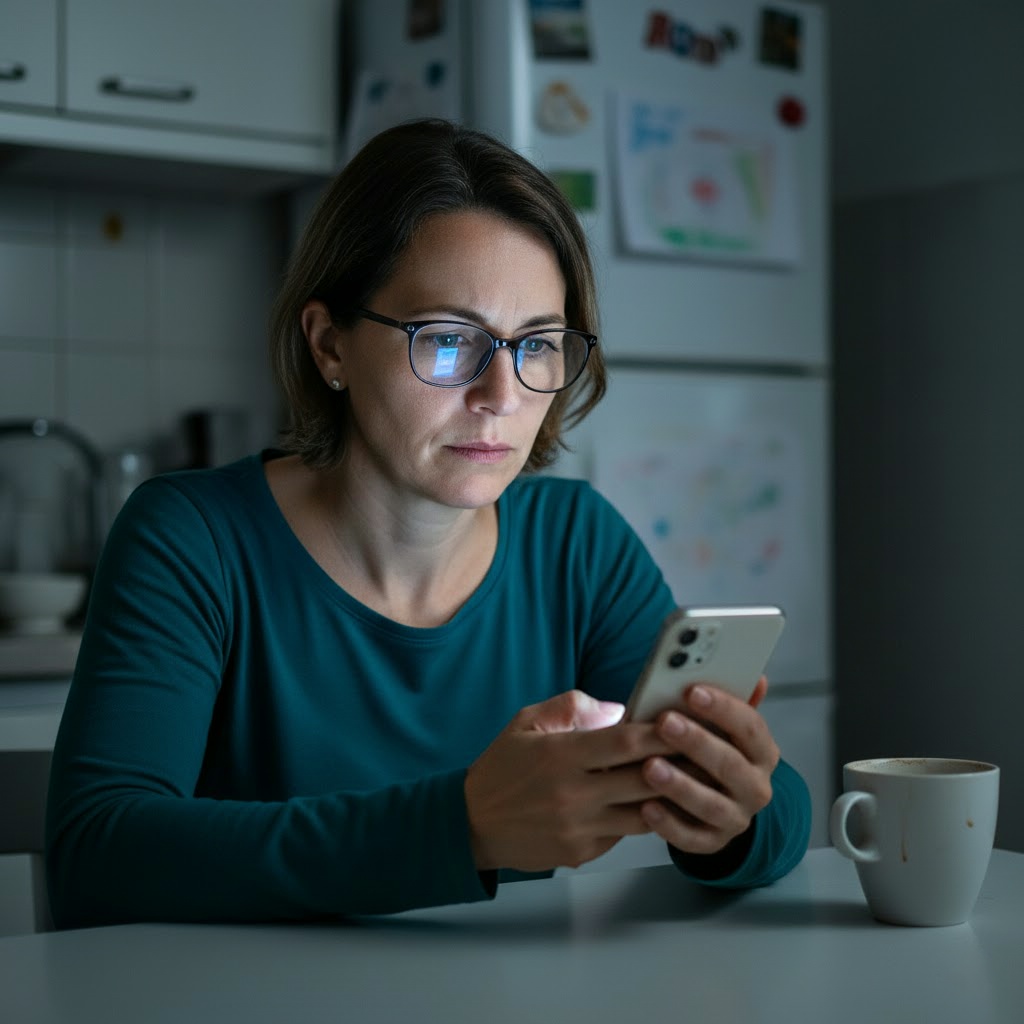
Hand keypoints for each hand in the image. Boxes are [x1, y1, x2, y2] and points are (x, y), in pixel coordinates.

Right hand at [464, 690, 674, 871]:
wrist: (472, 824)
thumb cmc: (501, 768)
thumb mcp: (525, 722)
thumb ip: (570, 708)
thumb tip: (616, 710)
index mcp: (559, 755)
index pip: (624, 743)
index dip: (661, 733)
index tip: (686, 722)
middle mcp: (572, 794)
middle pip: (643, 780)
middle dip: (680, 765)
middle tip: (707, 752)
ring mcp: (578, 828)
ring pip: (642, 814)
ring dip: (670, 797)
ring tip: (695, 781)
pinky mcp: (581, 853)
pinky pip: (622, 834)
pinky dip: (641, 818)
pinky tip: (657, 804)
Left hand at [637, 677, 779, 856]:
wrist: (714, 805)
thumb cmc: (711, 753)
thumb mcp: (722, 726)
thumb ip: (731, 702)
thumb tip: (756, 676)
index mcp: (762, 753)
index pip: (751, 727)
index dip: (723, 708)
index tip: (692, 691)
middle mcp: (756, 787)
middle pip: (730, 765)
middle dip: (697, 742)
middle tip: (665, 722)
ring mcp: (736, 818)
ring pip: (711, 804)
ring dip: (680, 785)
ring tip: (650, 766)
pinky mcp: (713, 842)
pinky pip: (692, 839)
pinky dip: (669, 825)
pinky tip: (646, 808)